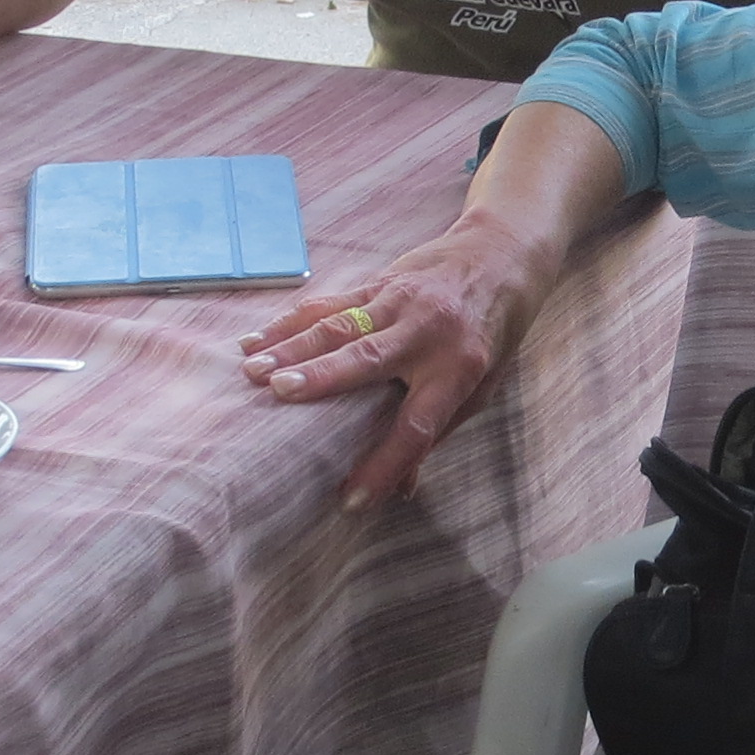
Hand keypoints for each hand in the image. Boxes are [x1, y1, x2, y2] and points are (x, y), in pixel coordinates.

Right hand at [239, 211, 563, 513]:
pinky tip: (257, 338)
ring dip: (293, 347)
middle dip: (321, 378)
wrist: (501, 254)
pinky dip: (291, 322)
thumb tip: (401, 489)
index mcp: (458, 369)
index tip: (351, 499)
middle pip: (368, 359)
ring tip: (252, 369)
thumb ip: (439, 430)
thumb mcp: (481, 387)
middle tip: (277, 394)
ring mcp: (400, 302)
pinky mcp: (379, 281)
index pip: (418, 425)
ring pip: (339, 326)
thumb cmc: (491, 334)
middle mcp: (427, 333)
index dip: (386, 464)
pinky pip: (330, 302)